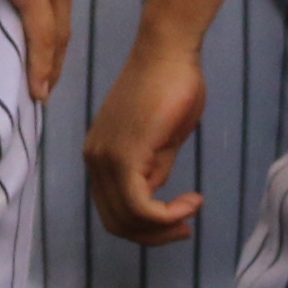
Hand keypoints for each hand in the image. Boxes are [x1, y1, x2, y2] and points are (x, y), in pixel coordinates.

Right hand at [0, 0, 87, 102]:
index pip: (58, 0)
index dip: (56, 26)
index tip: (52, 50)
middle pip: (62, 24)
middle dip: (56, 55)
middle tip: (49, 82)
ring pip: (55, 35)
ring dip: (51, 65)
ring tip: (42, 92)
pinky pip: (41, 35)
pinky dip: (42, 65)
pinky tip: (39, 90)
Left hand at [86, 27, 208, 245]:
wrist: (169, 52)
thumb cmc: (172, 87)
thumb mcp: (162, 142)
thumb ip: (153, 170)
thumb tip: (155, 196)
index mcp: (100, 157)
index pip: (114, 212)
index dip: (148, 227)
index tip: (181, 219)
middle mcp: (94, 161)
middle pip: (118, 224)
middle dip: (155, 235)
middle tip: (187, 226)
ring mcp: (105, 159)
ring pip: (128, 220)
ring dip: (164, 226)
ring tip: (192, 208)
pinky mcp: (123, 156)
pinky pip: (140, 207)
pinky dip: (167, 215)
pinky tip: (190, 202)